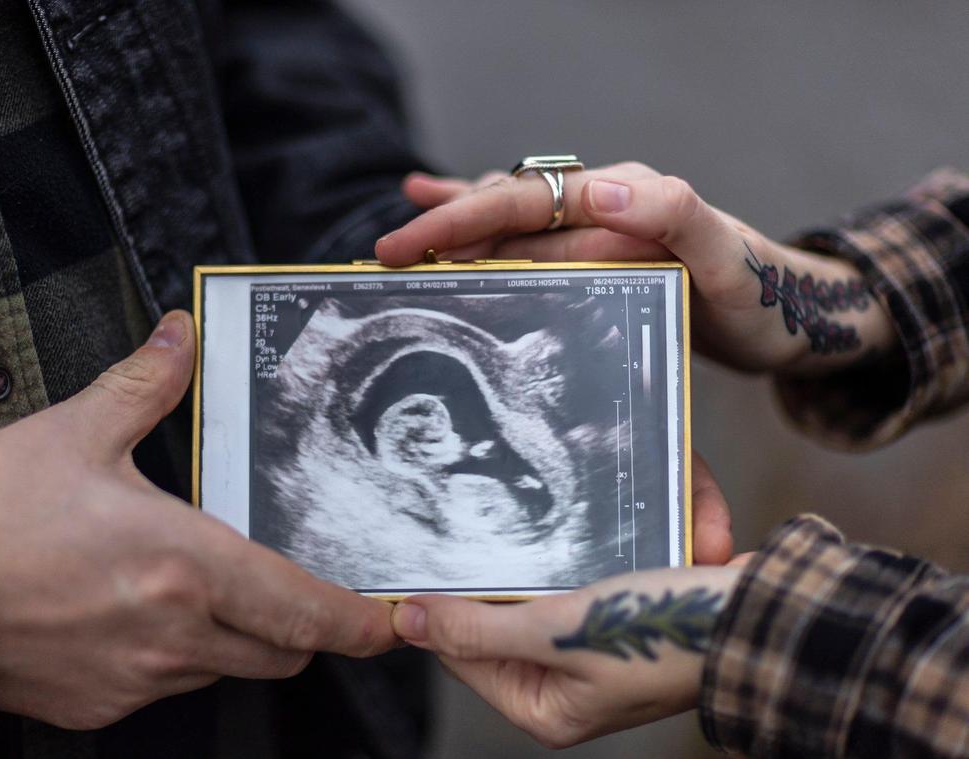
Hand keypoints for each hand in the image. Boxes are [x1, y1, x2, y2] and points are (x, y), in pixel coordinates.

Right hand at [0, 311, 397, 729]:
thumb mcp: (78, 431)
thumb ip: (146, 384)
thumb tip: (178, 337)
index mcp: (188, 566)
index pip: (306, 611)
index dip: (360, 623)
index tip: (391, 623)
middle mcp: (173, 634)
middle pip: (281, 653)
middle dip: (302, 627)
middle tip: (299, 593)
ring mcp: (133, 680)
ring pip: (223, 670)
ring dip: (235, 639)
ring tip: (203, 591)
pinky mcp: (94, 706)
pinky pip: (161, 688)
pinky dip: (172, 658)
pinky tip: (138, 616)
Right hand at [378, 164, 897, 373]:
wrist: (790, 315)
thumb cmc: (758, 296)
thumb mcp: (727, 261)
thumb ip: (672, 216)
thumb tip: (595, 191)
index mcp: (619, 198)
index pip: (523, 199)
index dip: (461, 218)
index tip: (408, 245)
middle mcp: (600, 205)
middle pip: (504, 208)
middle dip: (441, 227)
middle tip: (385, 255)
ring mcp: (597, 231)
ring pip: (509, 221)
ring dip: (456, 228)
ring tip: (402, 239)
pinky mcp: (598, 258)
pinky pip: (533, 241)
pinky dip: (488, 230)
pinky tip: (449, 214)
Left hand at [392, 565, 742, 748]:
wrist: (757, 617)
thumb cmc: (664, 636)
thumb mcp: (558, 633)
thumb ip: (479, 629)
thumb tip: (408, 621)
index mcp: (545, 710)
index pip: (461, 655)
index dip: (443, 609)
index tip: (427, 559)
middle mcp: (563, 689)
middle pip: (495, 626)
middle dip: (496, 581)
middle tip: (489, 536)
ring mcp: (588, 654)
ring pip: (530, 599)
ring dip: (531, 567)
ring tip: (533, 539)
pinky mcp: (613, 621)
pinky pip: (568, 586)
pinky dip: (566, 564)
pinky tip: (568, 541)